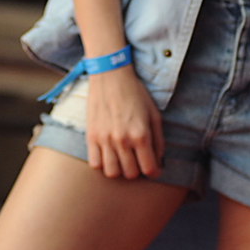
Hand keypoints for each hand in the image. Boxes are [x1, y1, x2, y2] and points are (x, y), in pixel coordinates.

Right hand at [85, 64, 163, 179]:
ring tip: (123, 159)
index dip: (154, 172)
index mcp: (141, 134)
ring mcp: (105, 140)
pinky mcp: (91, 137)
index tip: (154, 169)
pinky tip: (108, 154)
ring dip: (119, 169)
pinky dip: (102, 163)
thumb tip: (158, 160)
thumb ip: (158, 140)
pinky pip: (95, 164)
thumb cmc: (135, 93)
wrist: (110, 76)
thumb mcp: (154, 113)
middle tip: (138, 159)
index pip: (149, 169)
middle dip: (137, 169)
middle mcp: (122, 140)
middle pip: (130, 174)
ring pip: (112, 173)